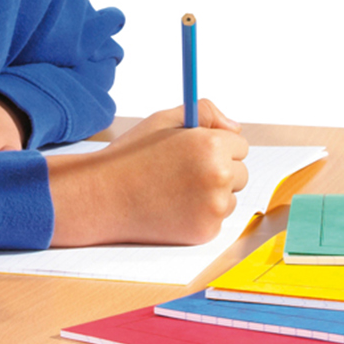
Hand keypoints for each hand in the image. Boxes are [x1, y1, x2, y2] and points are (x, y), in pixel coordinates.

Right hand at [47, 101, 248, 245]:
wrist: (101, 198)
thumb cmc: (130, 157)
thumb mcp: (163, 121)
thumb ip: (205, 112)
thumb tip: (235, 128)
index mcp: (210, 145)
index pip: (240, 145)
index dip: (217, 147)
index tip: (196, 152)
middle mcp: (217, 176)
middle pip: (241, 173)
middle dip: (219, 171)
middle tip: (183, 172)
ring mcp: (213, 207)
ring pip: (230, 197)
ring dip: (212, 194)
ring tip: (174, 191)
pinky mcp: (205, 231)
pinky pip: (216, 219)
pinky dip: (200, 215)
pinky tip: (173, 208)